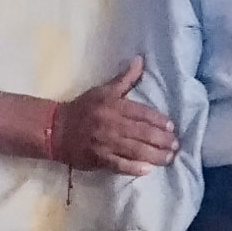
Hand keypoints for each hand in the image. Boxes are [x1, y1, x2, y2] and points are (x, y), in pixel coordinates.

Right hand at [47, 58, 180, 173]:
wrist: (55, 129)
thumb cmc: (83, 108)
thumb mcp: (103, 90)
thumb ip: (124, 79)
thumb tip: (140, 60)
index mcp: (114, 106)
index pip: (142, 113)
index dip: (158, 120)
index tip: (171, 126)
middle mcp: (111, 124)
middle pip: (142, 132)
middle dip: (162, 139)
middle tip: (176, 145)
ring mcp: (105, 143)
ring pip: (134, 150)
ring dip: (154, 155)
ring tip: (169, 158)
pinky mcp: (98, 159)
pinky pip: (118, 165)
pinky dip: (133, 168)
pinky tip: (147, 170)